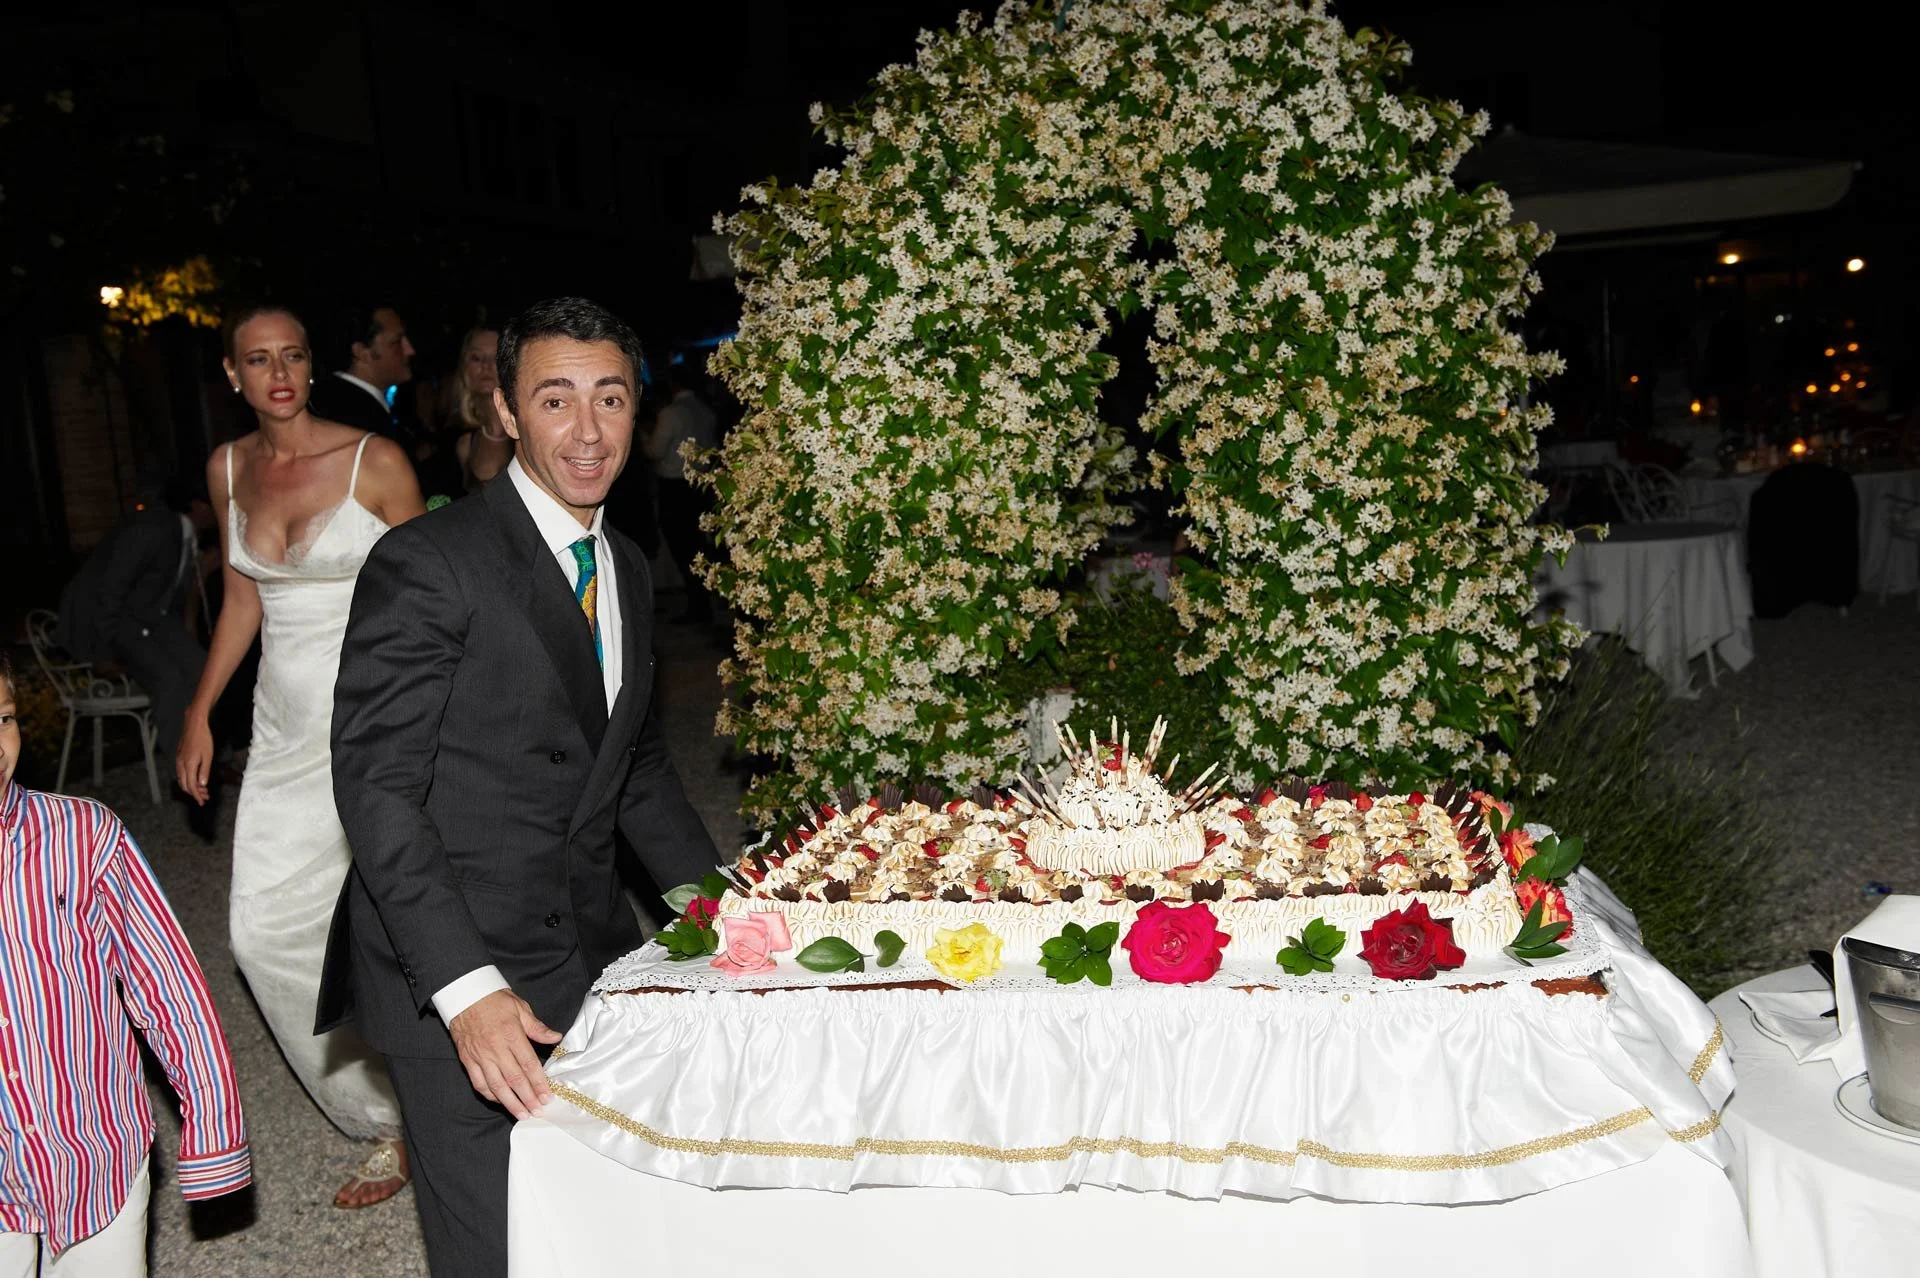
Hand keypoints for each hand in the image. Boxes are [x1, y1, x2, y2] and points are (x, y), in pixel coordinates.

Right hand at [175, 715, 214, 803]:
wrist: (194, 725)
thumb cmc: (203, 739)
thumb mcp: (208, 756)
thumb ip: (204, 772)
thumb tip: (202, 785)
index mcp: (188, 765)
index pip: (191, 786)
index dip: (196, 795)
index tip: (202, 801)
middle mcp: (181, 765)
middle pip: (185, 785)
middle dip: (194, 793)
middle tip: (205, 797)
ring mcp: (179, 761)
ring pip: (182, 779)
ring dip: (191, 787)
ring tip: (202, 790)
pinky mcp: (179, 757)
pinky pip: (181, 773)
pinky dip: (188, 779)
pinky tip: (196, 779)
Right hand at [448, 988, 561, 1119]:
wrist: (464, 995)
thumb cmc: (494, 1000)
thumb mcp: (520, 1008)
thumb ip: (537, 1027)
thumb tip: (555, 1037)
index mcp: (511, 1035)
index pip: (528, 1064)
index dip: (538, 1083)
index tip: (547, 1097)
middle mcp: (495, 1049)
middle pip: (514, 1079)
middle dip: (528, 1098)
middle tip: (538, 1112)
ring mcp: (480, 1056)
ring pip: (497, 1086)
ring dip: (510, 1103)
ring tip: (522, 1114)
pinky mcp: (468, 1060)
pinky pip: (479, 1083)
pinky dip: (490, 1095)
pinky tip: (501, 1102)